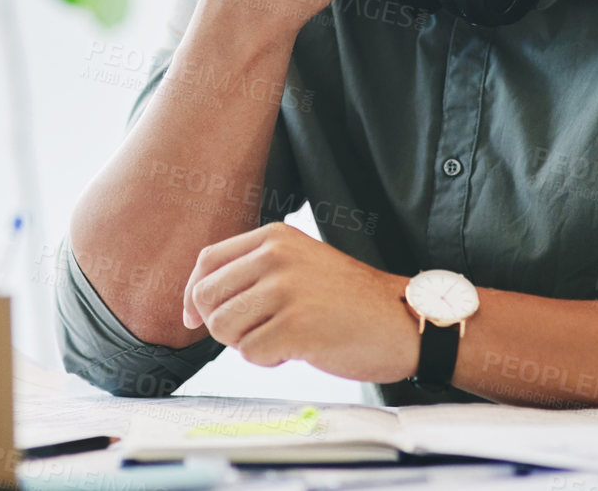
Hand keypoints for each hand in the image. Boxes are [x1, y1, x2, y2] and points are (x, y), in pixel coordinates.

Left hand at [182, 222, 420, 382]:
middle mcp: (276, 257)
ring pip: (223, 328)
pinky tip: (297, 350)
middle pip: (207, 297)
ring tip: (282, 339)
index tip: (195, 317)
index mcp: (274, 237)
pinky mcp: (296, 327)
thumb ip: (255, 271)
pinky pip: (250, 354)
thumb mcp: (300, 264)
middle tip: (256, 332)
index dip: (194, 294)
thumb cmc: (350, 300)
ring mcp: (286, 291)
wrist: (403, 320)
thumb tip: (198, 305)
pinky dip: (268, 361)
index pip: (208, 261)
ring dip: (247, 344)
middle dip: (222, 325)